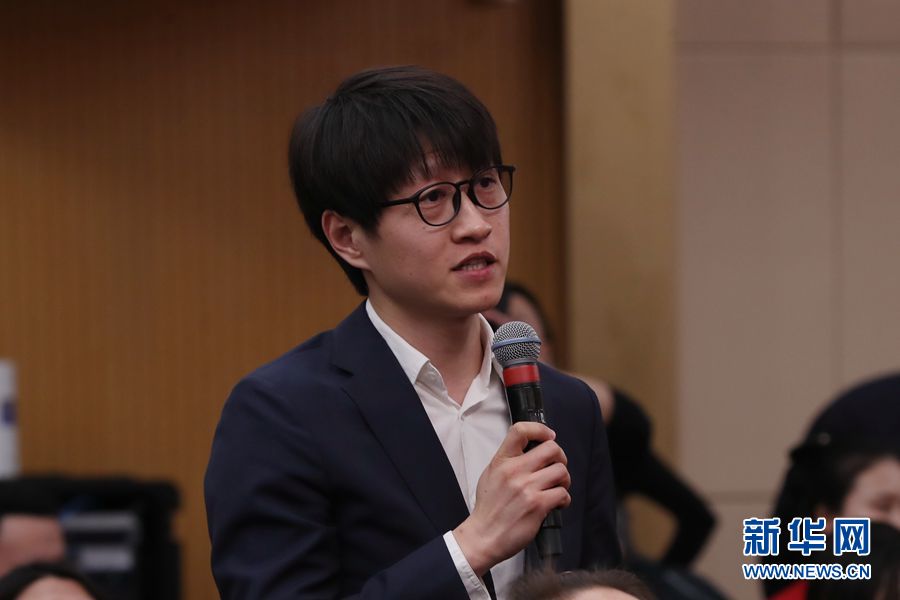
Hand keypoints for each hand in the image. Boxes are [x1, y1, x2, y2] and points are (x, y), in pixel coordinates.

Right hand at [452, 422, 569, 574]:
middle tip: (556, 467)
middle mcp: (515, 471)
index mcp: (502, 460)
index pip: (521, 430)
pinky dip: (564, 499)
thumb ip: (509, 460)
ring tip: (556, 487)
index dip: (540, 429)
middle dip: (560, 458)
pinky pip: (563, 493)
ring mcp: (527, 488)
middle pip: (552, 448)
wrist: (484, 536)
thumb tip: (531, 450)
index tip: (549, 436)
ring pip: (561, 471)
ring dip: (564, 480)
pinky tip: (556, 503)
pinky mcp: (538, 505)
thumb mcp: (491, 474)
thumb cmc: (489, 508)